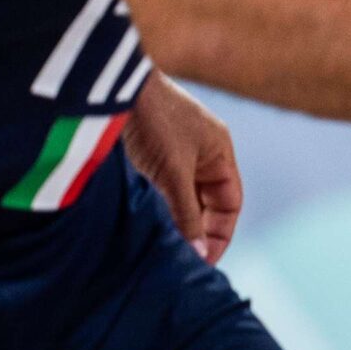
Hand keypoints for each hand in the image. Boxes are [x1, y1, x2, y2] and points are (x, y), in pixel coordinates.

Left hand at [123, 74, 242, 263]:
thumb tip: (200, 255)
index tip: (203, 261)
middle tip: (180, 259)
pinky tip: (147, 220)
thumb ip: (186, 214)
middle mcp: (205, 153)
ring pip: (186, 195)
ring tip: (163, 244)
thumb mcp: (173, 174)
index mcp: (221, 153)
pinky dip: (160, 205)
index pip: (230, 203)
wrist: (120, 88)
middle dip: (199, 229)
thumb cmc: (156, 122)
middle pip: (209, 202)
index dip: (221, 233)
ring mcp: (180, 151)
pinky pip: (166, 187)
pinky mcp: (155, 152)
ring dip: (177, 218)